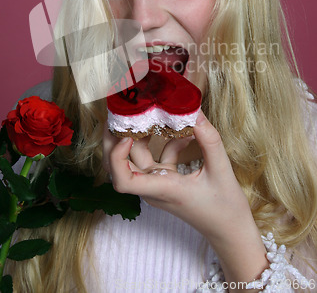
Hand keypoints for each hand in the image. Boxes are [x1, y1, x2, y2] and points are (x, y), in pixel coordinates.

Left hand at [102, 111, 267, 287]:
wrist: (230, 231)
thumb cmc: (226, 207)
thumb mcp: (221, 170)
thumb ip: (209, 140)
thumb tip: (195, 112)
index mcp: (162, 189)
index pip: (124, 181)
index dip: (117, 157)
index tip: (127, 136)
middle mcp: (154, 187)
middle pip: (120, 166)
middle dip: (114, 139)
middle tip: (120, 112)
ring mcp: (158, 183)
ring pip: (135, 159)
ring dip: (138, 136)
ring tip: (145, 112)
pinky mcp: (166, 179)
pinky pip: (157, 157)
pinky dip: (167, 141)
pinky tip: (186, 131)